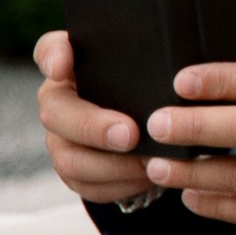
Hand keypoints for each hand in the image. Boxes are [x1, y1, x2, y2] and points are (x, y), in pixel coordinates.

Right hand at [34, 28, 156, 203]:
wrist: (151, 125)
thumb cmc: (154, 85)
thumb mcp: (154, 67)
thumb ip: (155, 60)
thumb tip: (185, 69)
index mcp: (75, 63)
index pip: (50, 49)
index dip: (52, 56)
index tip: (62, 66)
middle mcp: (60, 99)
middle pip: (55, 112)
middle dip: (93, 127)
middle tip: (130, 134)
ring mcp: (61, 138)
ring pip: (69, 158)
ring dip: (112, 165)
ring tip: (149, 163)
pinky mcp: (74, 169)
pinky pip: (86, 185)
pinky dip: (121, 185)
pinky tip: (148, 177)